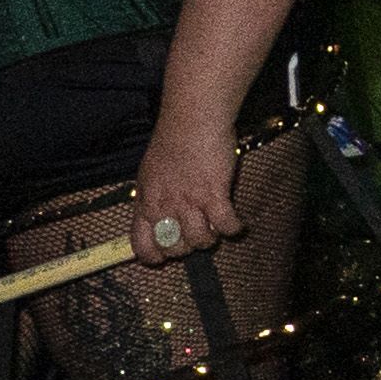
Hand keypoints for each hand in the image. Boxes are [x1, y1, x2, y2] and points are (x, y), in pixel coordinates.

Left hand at [130, 124, 241, 271]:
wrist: (192, 121)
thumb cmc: (172, 141)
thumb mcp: (150, 173)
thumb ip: (154, 197)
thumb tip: (159, 214)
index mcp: (146, 203)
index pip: (142, 244)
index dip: (154, 257)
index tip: (164, 258)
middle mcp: (165, 207)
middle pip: (175, 247)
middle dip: (188, 247)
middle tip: (198, 234)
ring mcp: (189, 202)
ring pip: (200, 240)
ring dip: (211, 239)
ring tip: (217, 228)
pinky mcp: (214, 194)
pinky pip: (226, 224)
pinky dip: (234, 228)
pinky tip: (238, 224)